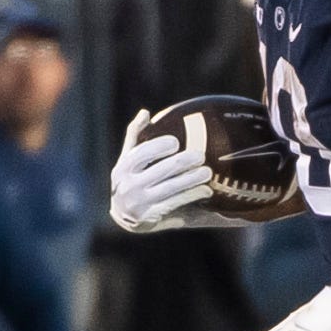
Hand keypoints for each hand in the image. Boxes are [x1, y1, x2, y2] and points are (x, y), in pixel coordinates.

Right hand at [109, 110, 212, 232]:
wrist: (123, 218)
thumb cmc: (131, 179)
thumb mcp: (127, 159)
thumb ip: (135, 136)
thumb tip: (145, 112)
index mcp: (123, 168)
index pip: (141, 153)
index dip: (158, 146)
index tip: (175, 142)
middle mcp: (129, 186)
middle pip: (161, 170)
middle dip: (183, 162)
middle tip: (200, 156)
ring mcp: (140, 203)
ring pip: (171, 188)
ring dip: (192, 179)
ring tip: (208, 172)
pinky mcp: (152, 217)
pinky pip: (176, 203)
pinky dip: (192, 195)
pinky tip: (206, 190)